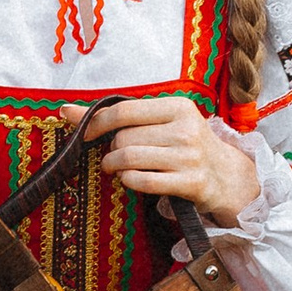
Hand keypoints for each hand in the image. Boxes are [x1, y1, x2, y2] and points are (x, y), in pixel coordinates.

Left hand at [66, 94, 257, 224]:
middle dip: (112, 149)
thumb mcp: (160, 122)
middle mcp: (186, 129)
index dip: (96, 123)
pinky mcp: (191, 183)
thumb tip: (65, 111)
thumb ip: (116, 116)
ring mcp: (190, 157)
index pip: (124, 110)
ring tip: (118, 168)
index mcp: (178, 106)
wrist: (226, 175)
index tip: (84, 134)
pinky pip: (143, 181)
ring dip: (116, 166)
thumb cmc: (185, 145)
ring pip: (130, 158)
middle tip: (117, 155)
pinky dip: (129, 181)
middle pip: (124, 138)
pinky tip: (132, 179)